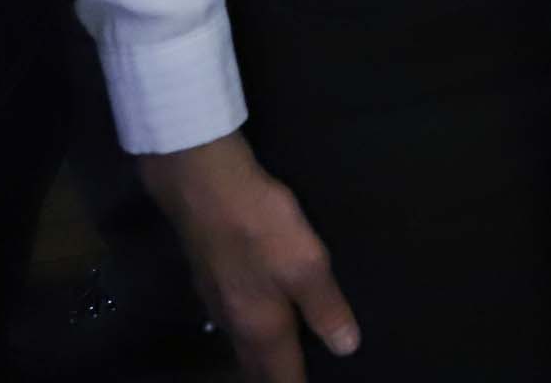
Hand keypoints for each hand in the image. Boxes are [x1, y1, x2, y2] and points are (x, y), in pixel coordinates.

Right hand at [137, 134, 359, 381]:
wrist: (204, 186)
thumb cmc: (262, 227)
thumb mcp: (306, 265)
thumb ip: (325, 307)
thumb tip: (347, 348)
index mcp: (260, 326)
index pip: (279, 373)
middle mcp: (234, 322)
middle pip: (255, 364)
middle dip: (274, 377)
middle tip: (295, 377)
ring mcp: (217, 299)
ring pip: (242, 342)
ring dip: (260, 357)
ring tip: (282, 359)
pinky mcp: (210, 276)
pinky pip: (235, 319)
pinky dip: (251, 330)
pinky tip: (261, 318)